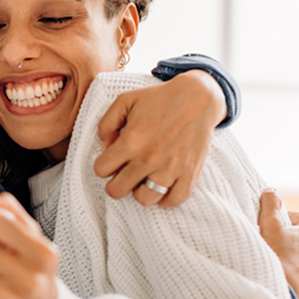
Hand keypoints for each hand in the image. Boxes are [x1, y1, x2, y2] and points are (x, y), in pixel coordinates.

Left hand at [94, 69, 225, 206]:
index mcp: (131, 140)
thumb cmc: (159, 99)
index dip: (102, 165)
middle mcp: (149, 158)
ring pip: (144, 199)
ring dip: (139, 192)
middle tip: (122, 175)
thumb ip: (106, 124)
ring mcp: (170, 168)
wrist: (198, 98)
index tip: (111, 160)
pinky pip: (173, 200)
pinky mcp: (189, 174)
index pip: (101, 169)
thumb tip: (104, 148)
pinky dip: (165, 198)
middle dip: (115, 183)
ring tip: (143, 180)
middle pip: (117, 190)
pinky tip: (161, 185)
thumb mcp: (124, 101)